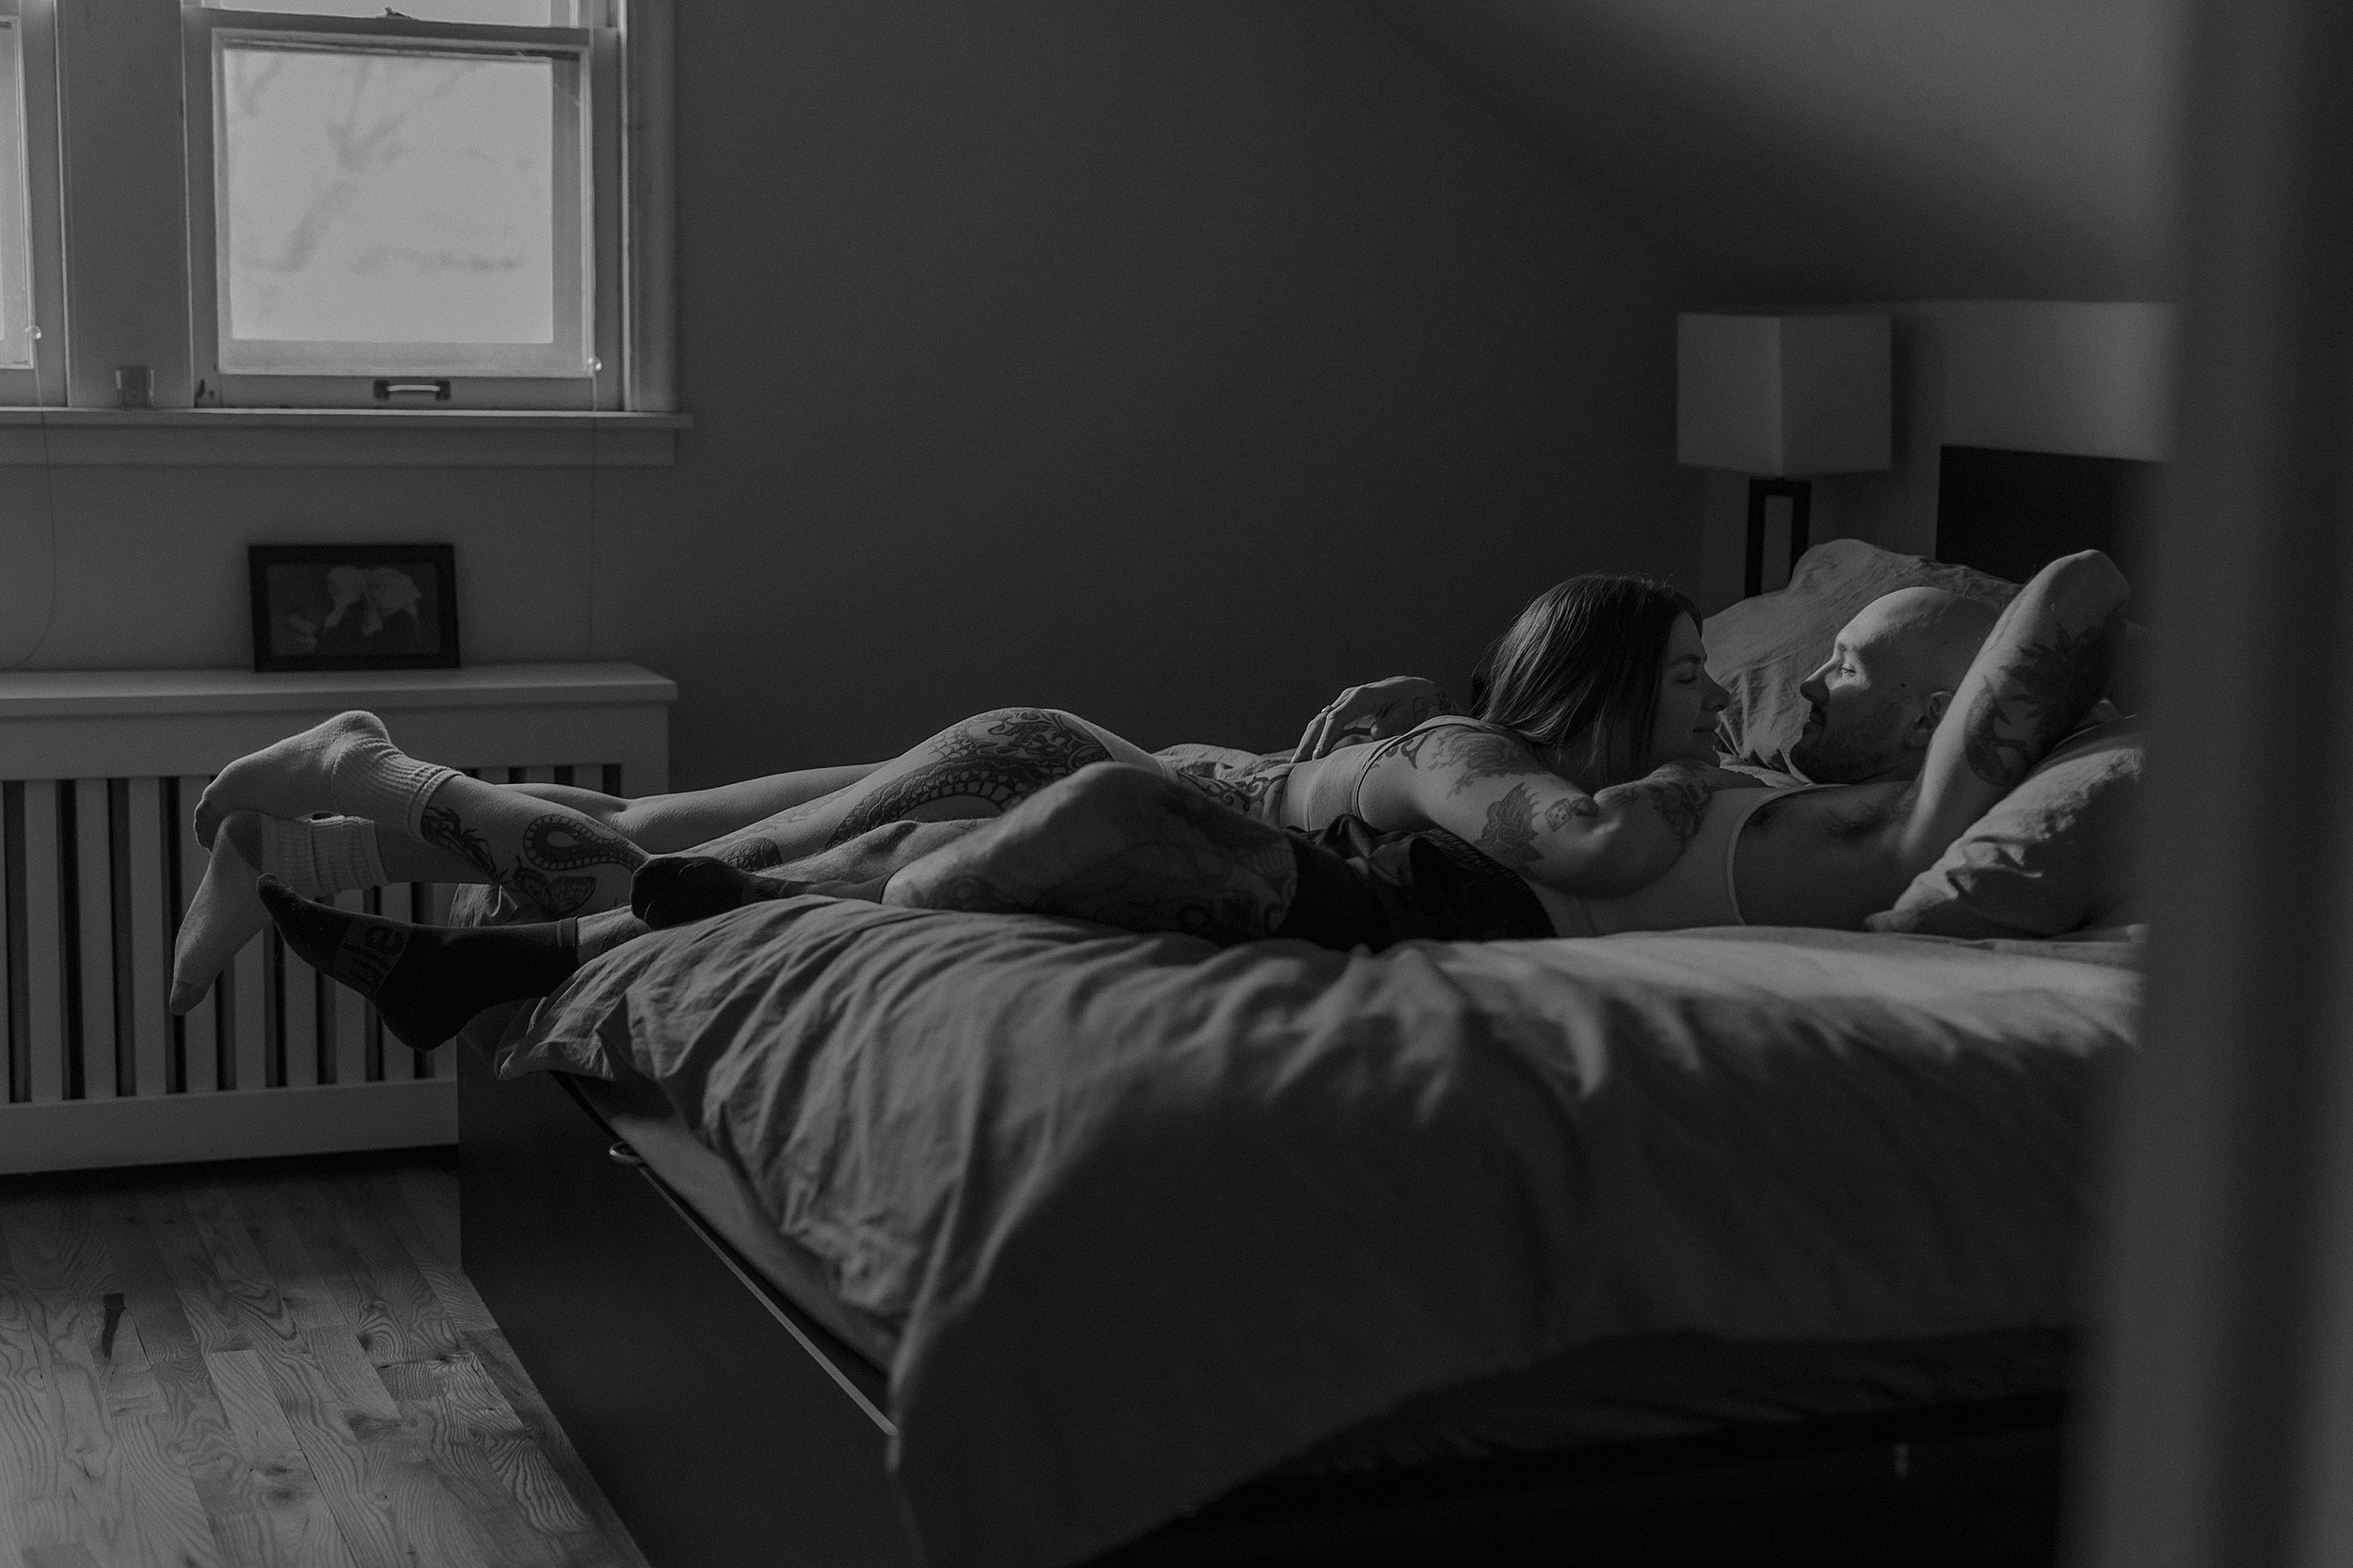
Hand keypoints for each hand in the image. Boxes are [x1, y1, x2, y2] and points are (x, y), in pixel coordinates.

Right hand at [1293, 676, 1457, 760]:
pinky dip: (1315, 739)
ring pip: (1319, 722)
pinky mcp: (1346, 711)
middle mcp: (1349, 697)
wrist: (1414, 692)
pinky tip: (1308, 755)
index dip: (1326, 737)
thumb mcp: (1405, 716)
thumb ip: (1388, 726)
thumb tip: (1372, 734)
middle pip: (1321, 720)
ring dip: (1307, 742)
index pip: (1337, 718)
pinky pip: (1326, 725)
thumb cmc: (1412, 706)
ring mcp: (1345, 702)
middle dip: (1308, 742)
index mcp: (1363, 696)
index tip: (1317, 756)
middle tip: (1296, 764)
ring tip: (1296, 763)